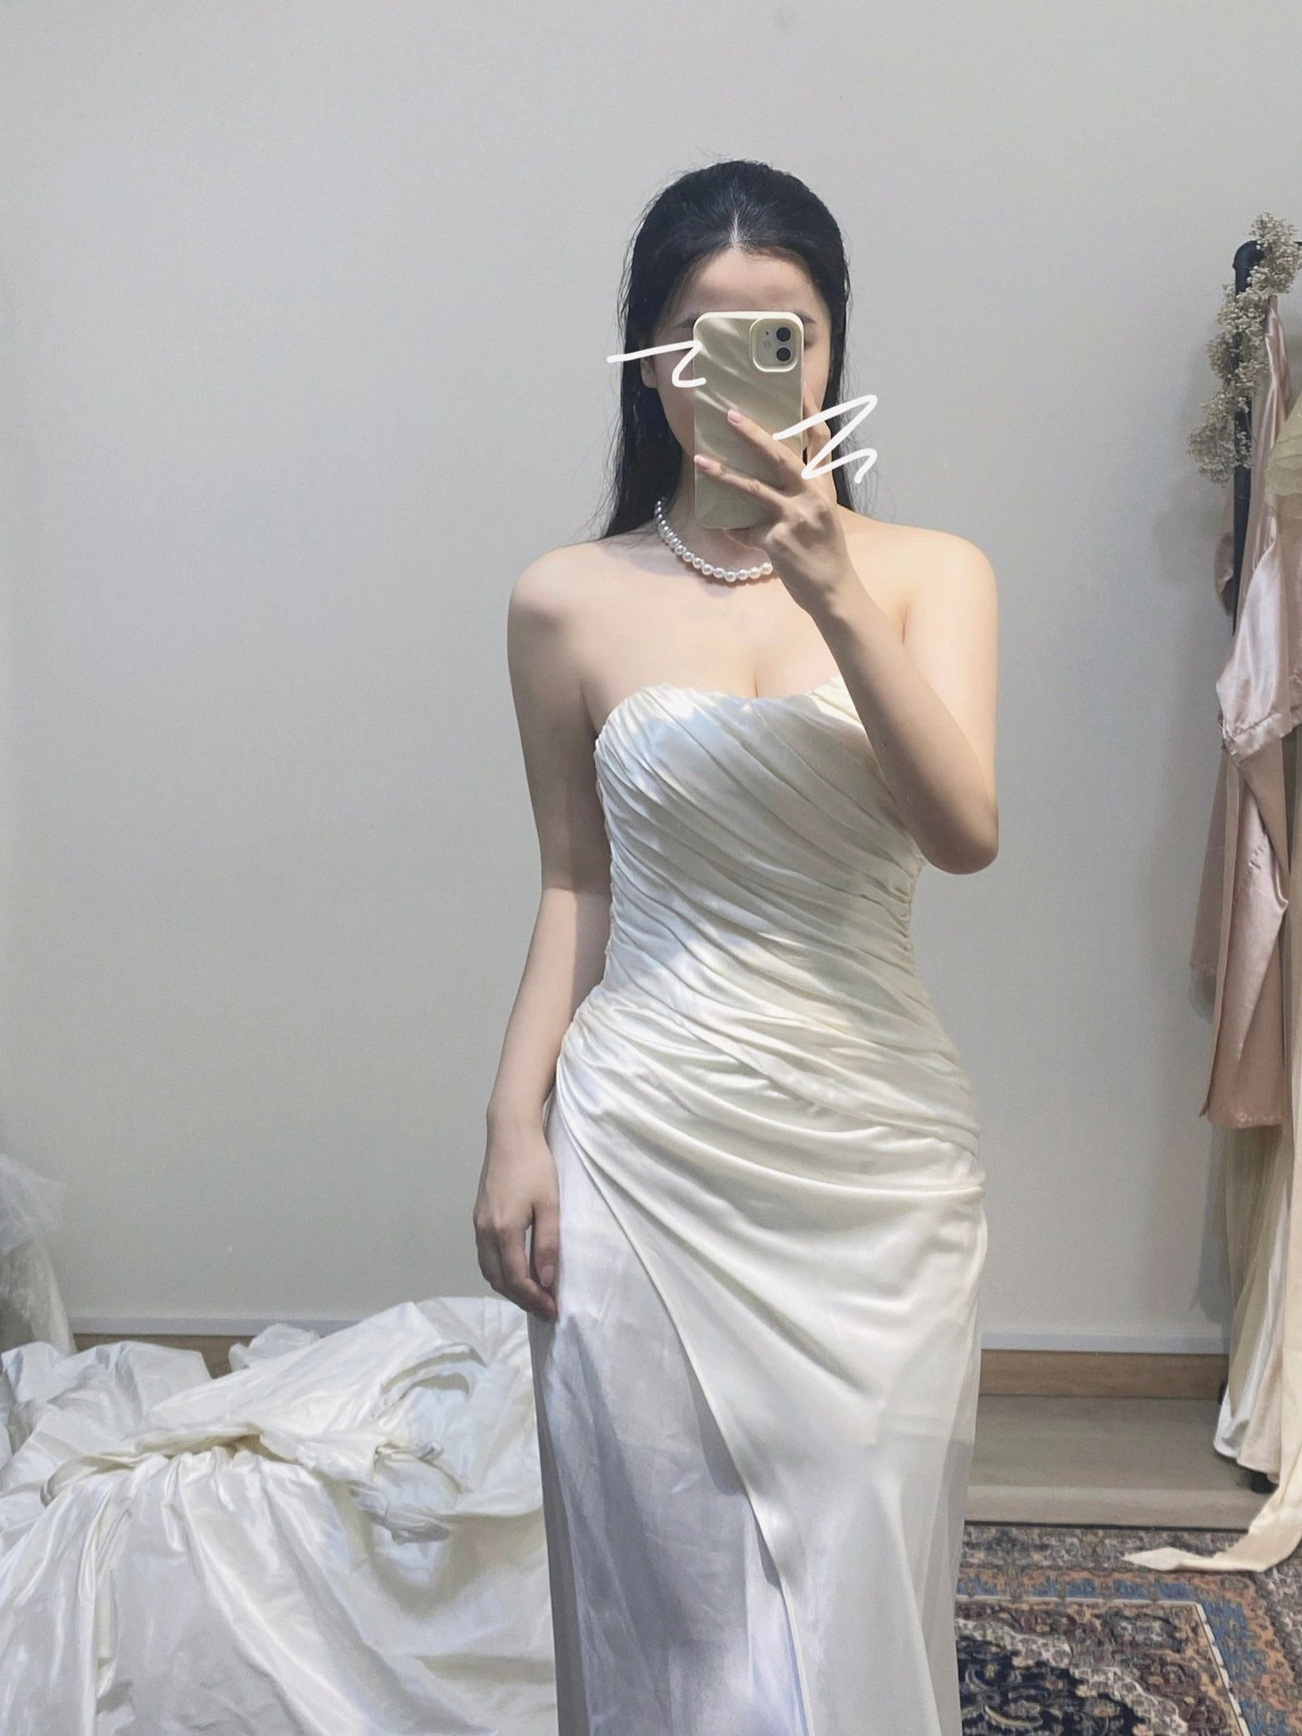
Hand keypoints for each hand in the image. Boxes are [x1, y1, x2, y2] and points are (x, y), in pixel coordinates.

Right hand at [474, 1121, 558, 1320]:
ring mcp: (478, 1224)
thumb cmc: (535, 1165)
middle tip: (546, 1308)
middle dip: (522, 1299)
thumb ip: (548, 1243)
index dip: (535, 1299)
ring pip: (489, 1270)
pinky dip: (500, 1271)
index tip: (554, 1310)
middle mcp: (485, 1231)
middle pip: (498, 1280)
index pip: (516, 1279)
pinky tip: (517, 1269)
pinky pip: (485, 1255)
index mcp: (503, 1230)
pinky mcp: (479, 1216)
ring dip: (509, 1287)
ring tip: (534, 1294)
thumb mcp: (550, 1204)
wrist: (510, 1133)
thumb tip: (546, 1282)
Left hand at [693, 382, 854, 614]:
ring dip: (724, 474)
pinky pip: (745, 529)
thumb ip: (799, 490)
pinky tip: (729, 529)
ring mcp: (795, 518)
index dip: (808, 408)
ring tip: (701, 460)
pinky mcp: (777, 541)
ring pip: (754, 488)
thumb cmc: (824, 550)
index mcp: (825, 484)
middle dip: (753, 432)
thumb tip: (762, 472)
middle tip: (729, 413)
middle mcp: (813, 495)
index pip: (819, 437)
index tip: (794, 381)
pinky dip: (735, 529)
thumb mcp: (820, 513)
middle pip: (781, 455)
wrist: (832, 590)